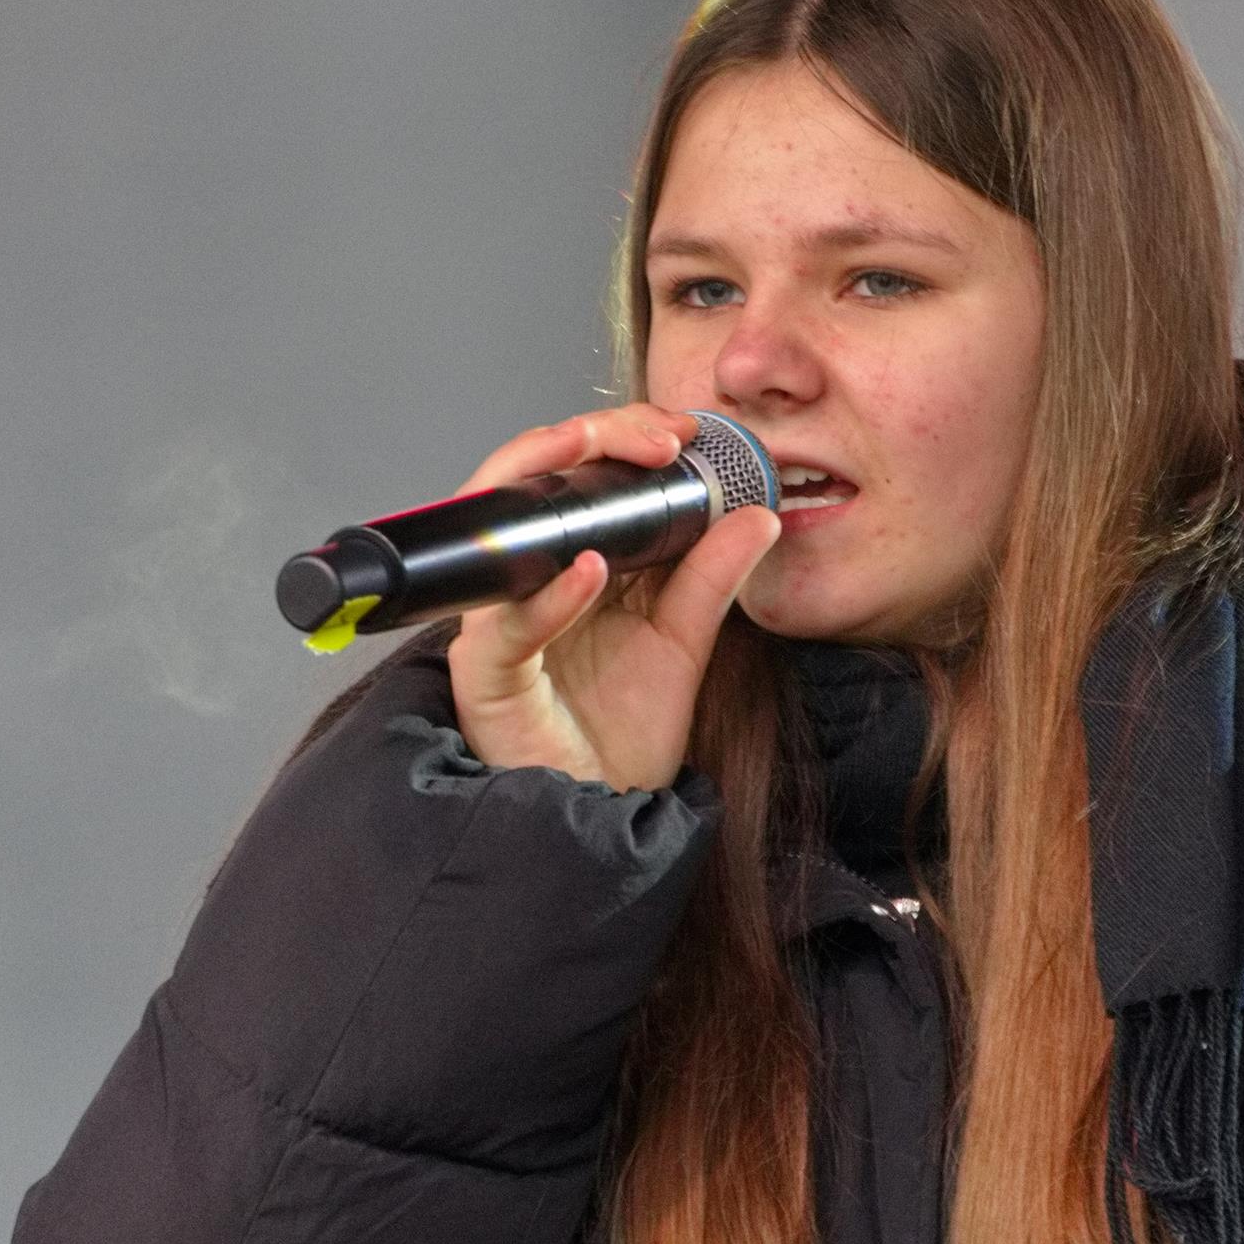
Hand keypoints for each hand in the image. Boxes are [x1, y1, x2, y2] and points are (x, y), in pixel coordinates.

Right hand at [445, 405, 779, 791]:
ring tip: (610, 461)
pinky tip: (590, 571)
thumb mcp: (684, 642)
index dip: (621, 436)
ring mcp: (495, 625)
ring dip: (552, 486)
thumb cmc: (622, 731)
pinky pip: (506, 627)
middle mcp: (519, 582)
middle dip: (585, 438)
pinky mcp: (484, 675)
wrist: (605, 810)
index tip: (684, 432)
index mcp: (563, 563)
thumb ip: (713, 577)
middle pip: (526, 481)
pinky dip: (549, 597)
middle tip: (655, 438)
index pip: (573, 473)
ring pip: (496, 534)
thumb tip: (759, 513)